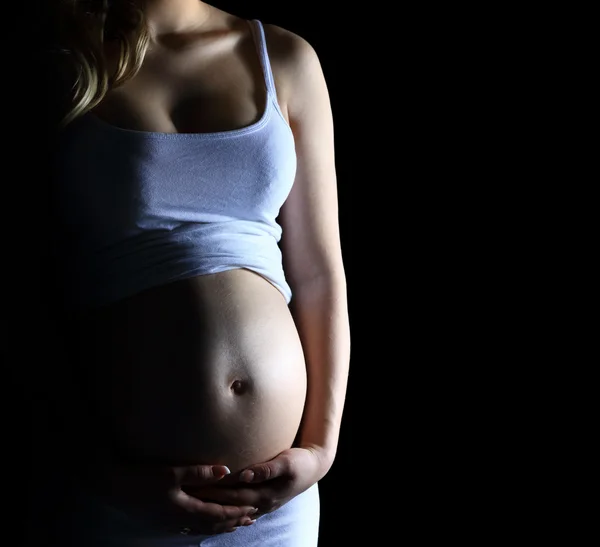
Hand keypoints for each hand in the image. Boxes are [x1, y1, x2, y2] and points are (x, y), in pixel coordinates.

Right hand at [87, 462, 258, 534]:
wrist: (115, 488)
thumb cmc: (143, 478)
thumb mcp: (172, 473)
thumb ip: (199, 472)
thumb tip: (226, 470)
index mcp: (185, 510)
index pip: (217, 513)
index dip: (236, 512)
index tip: (252, 510)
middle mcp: (180, 521)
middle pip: (212, 524)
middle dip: (232, 522)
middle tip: (250, 520)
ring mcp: (171, 523)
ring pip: (202, 528)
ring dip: (220, 526)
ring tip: (234, 525)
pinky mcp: (163, 521)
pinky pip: (190, 528)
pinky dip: (204, 527)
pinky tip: (205, 525)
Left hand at [184, 447, 327, 517]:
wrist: (314, 467)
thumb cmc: (300, 462)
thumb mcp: (287, 462)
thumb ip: (267, 469)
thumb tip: (246, 474)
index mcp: (265, 494)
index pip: (233, 495)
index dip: (214, 491)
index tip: (195, 486)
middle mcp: (261, 503)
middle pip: (228, 504)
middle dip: (208, 500)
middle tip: (186, 493)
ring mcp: (261, 504)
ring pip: (232, 510)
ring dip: (214, 507)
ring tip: (194, 502)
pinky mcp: (262, 500)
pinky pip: (239, 509)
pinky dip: (225, 510)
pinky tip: (214, 509)